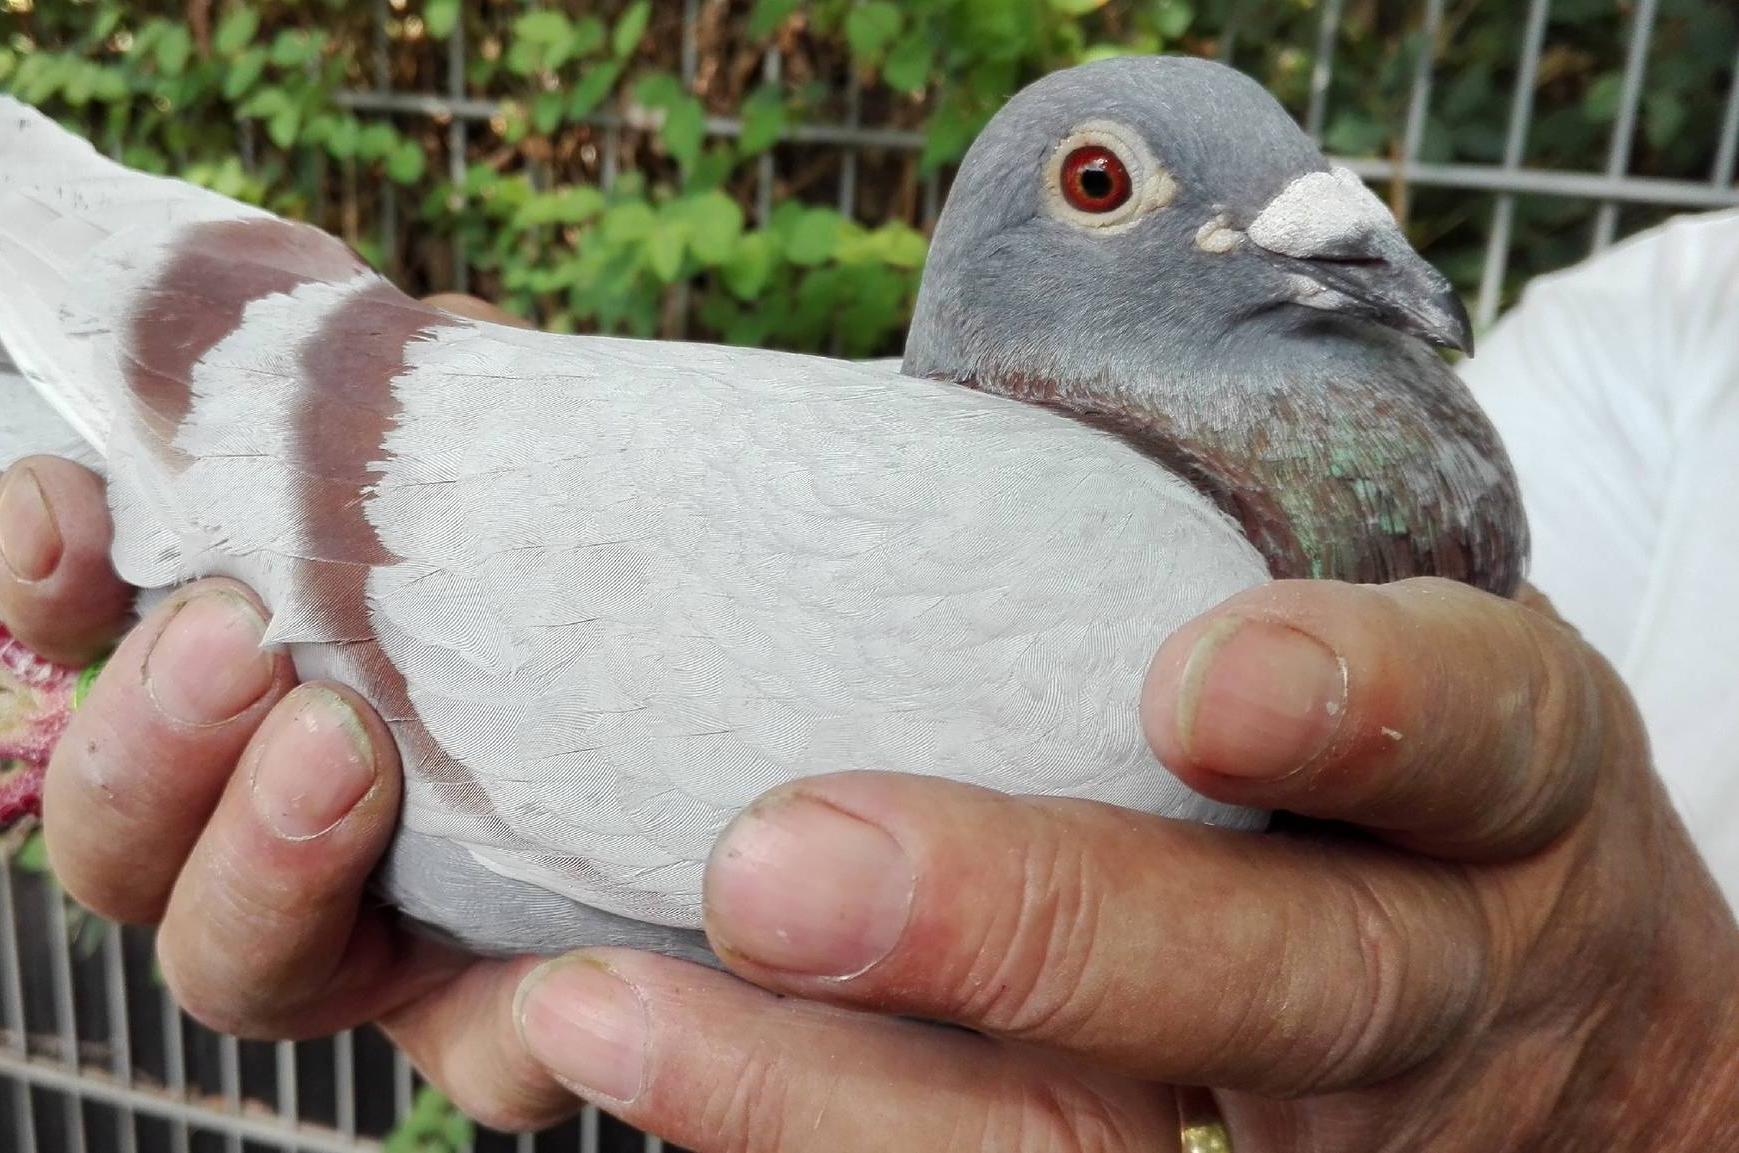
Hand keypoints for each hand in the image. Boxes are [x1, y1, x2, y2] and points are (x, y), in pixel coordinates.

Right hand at [0, 294, 589, 1131]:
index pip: (82, 650)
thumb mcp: (500, 461)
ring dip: (255, 863)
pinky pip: (474, 1059)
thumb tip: (381, 341)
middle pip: (111, 837)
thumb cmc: (586, 569)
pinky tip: (553, 969)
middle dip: (142, 736)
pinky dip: (500, 1023)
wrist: (747, 693)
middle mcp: (257, 831)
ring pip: (232, 965)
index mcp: (231, 688)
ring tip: (341, 751)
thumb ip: (416, 402)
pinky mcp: (494, 1031)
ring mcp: (366, 946)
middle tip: (230, 638)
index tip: (68, 501)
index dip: (45, 590)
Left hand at [508, 580, 1738, 1150]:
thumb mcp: (1371, 618)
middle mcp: (1425, 962)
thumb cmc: (1380, 750)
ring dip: (828, 1094)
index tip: (1202, 686)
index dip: (1365, 711)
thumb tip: (855, 422)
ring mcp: (1302, 1117)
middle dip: (1028, 930)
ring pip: (1086, 1147)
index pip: (1480, 732)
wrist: (1524, 1001)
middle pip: (1279, 984)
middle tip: (771, 869)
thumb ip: (1185, 546)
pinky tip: (631, 1054)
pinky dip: (791, 1129)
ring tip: (599, 1010)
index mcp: (1498, 776)